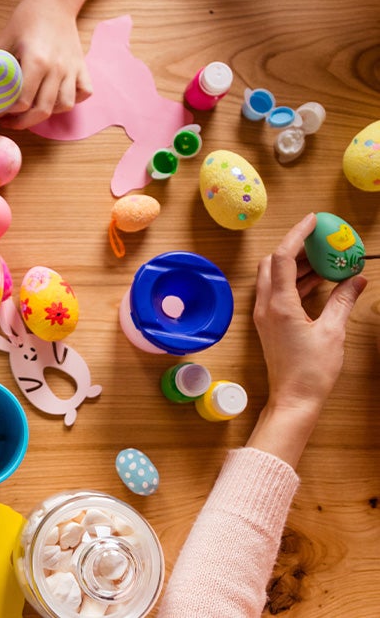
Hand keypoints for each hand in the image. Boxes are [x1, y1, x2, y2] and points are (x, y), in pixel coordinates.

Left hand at [0, 0, 91, 128]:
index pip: (23, 100)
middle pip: (42, 110)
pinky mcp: (82, 67)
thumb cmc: (27, 19)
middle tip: (8, 121)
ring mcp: (72, 69)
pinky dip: (72, 100)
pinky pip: (83, 93)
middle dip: (23, 122)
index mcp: (36, 60)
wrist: (54, 1)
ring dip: (47, 113)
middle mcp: (57, 68)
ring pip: (64, 105)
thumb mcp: (5, 38)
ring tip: (32, 111)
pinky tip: (57, 98)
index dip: (6, 112)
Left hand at [253, 213, 366, 415]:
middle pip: (272, 263)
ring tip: (323, 259)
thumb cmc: (312, 370)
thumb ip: (342, 301)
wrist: (293, 399)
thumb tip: (356, 279)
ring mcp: (264, 314)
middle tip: (319, 241)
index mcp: (278, 304)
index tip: (313, 221)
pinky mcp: (269, 323)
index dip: (297, 235)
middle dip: (294, 247)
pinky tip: (316, 281)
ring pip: (273, 277)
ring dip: (294, 265)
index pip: (282, 257)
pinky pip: (276, 292)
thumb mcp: (333, 332)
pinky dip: (293, 281)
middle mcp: (265, 305)